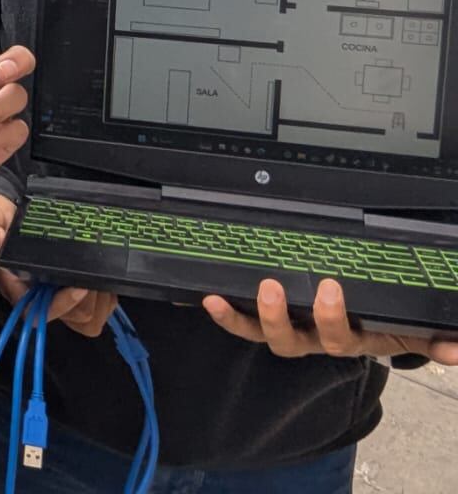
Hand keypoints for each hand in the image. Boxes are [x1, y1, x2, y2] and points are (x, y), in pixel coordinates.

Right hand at [0, 193, 116, 337]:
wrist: (6, 214)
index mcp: (17, 287)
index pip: (39, 311)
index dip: (62, 305)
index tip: (80, 286)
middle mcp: (40, 296)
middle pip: (73, 317)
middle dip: (91, 299)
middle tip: (97, 272)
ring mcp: (59, 295)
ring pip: (90, 316)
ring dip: (102, 298)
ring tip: (102, 272)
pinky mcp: (75, 290)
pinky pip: (99, 307)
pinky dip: (108, 295)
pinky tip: (105, 273)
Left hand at [205, 278, 457, 363]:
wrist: (366, 325)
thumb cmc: (383, 322)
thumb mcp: (409, 329)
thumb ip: (432, 338)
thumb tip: (456, 349)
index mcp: (348, 339)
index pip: (339, 336)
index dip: (332, 318)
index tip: (331, 288)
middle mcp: (314, 338)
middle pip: (293, 339)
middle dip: (278, 317)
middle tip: (272, 288)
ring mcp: (290, 330)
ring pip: (263, 333)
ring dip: (244, 318)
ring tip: (223, 299)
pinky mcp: (267, 319)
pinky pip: (242, 323)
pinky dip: (225, 317)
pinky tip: (205, 301)